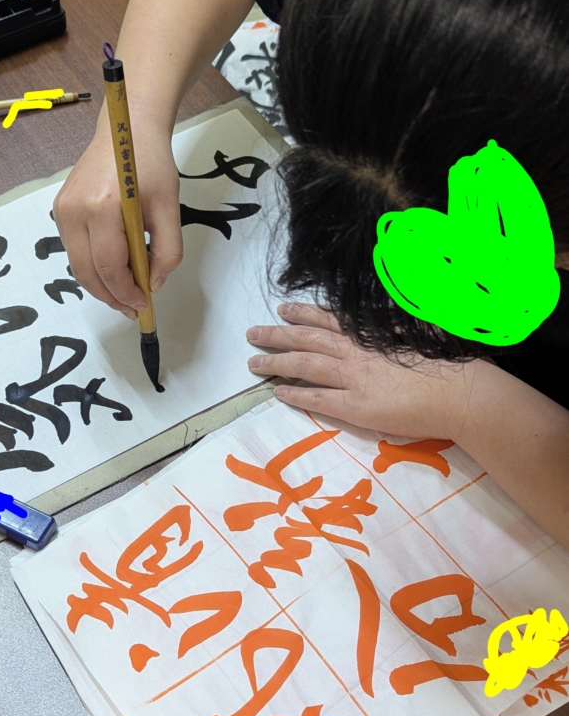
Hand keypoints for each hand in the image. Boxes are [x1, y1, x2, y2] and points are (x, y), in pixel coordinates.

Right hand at [53, 122, 182, 317]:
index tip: (143, 304)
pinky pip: (75, 249)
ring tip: (125, 294)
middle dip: (111, 296)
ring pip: (78, 265)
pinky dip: (94, 266)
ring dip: (101, 284)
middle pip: (87, 272)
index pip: (109, 266)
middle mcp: (74, 210)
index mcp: (102, 207)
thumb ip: (168, 251)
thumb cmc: (151, 164)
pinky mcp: (60, 209)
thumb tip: (153, 284)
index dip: (126, 292)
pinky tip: (115, 270)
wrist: (125, 130)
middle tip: (133, 309)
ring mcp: (62, 210)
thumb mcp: (170, 208)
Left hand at [246, 303, 475, 438]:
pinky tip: (278, 393)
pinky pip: (319, 399)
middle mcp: (357, 351)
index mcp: (372, 332)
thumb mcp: (421, 326)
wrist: (463, 391)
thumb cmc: (450, 359)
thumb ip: (395, 321)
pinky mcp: (358, 406)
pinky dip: (297, 394)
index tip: (283, 309)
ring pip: (305, 366)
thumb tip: (381, 313)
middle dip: (277, 335)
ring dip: (277, 363)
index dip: (303, 313)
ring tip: (254, 363)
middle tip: (252, 334)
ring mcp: (355, 378)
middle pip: (307, 339)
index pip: (328, 318)